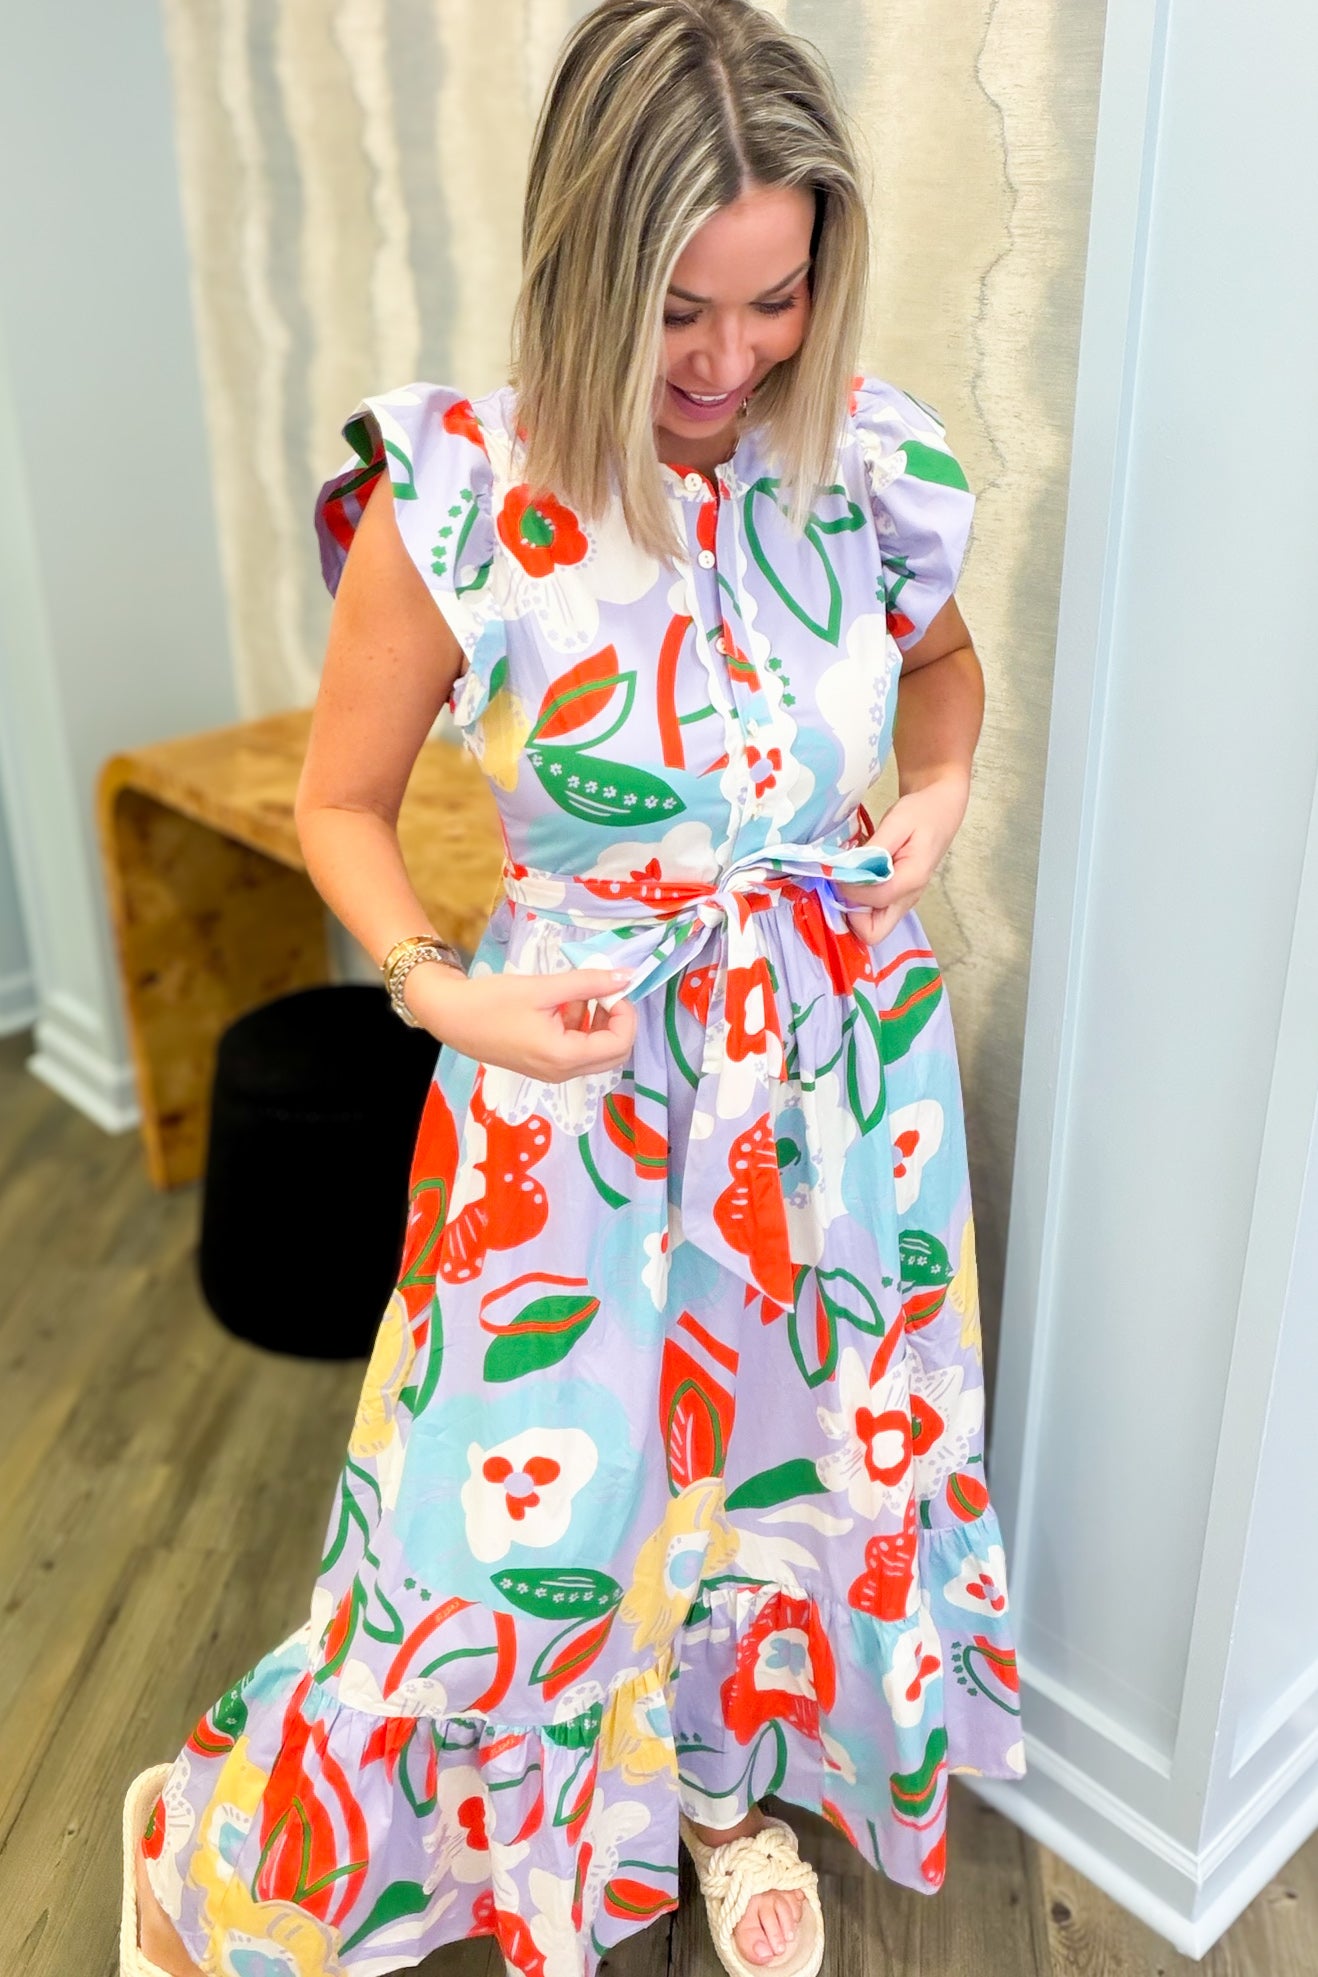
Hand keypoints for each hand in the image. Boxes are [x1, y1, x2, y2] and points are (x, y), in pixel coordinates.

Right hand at [403, 963, 637, 1080]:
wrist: (449, 1016)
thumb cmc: (492, 1001)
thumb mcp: (543, 988)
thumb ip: (588, 982)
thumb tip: (626, 976)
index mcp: (563, 1057)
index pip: (619, 1044)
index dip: (625, 1013)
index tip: (611, 986)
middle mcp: (562, 1072)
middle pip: (612, 1053)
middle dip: (614, 1019)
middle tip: (601, 989)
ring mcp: (552, 1072)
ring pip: (594, 1051)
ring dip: (597, 1021)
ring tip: (576, 992)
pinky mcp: (542, 1065)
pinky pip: (575, 1050)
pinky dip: (579, 1027)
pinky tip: (562, 1003)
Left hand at [836, 773, 970, 943]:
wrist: (940, 811)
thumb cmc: (921, 813)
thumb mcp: (897, 822)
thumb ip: (874, 849)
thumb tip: (848, 870)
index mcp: (912, 879)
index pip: (872, 900)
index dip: (849, 887)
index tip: (838, 867)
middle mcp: (908, 899)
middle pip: (872, 932)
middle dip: (849, 913)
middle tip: (841, 882)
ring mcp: (903, 902)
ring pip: (870, 927)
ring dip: (852, 908)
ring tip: (846, 877)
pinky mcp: (896, 898)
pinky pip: (872, 914)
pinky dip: (857, 902)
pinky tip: (854, 876)